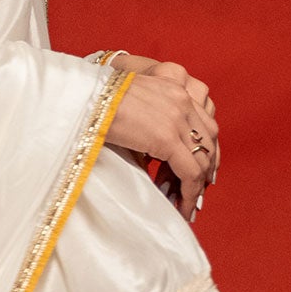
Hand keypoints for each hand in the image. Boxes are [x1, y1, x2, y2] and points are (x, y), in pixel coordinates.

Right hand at [102, 55, 219, 220]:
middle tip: (196, 191)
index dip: (207, 149)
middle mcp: (182, 98)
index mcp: (174, 83)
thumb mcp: (129, 106)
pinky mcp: (167, 137)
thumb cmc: (94, 102)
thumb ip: (148, 123)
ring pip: (202, 159)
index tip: (200, 171)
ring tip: (187, 205)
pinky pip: (190, 172)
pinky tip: (182, 208)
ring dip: (196, 186)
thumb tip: (151, 157)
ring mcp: (177, 117)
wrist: (81, 97)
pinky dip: (189, 194)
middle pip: (209, 139)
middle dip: (206, 168)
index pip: (205, 120)